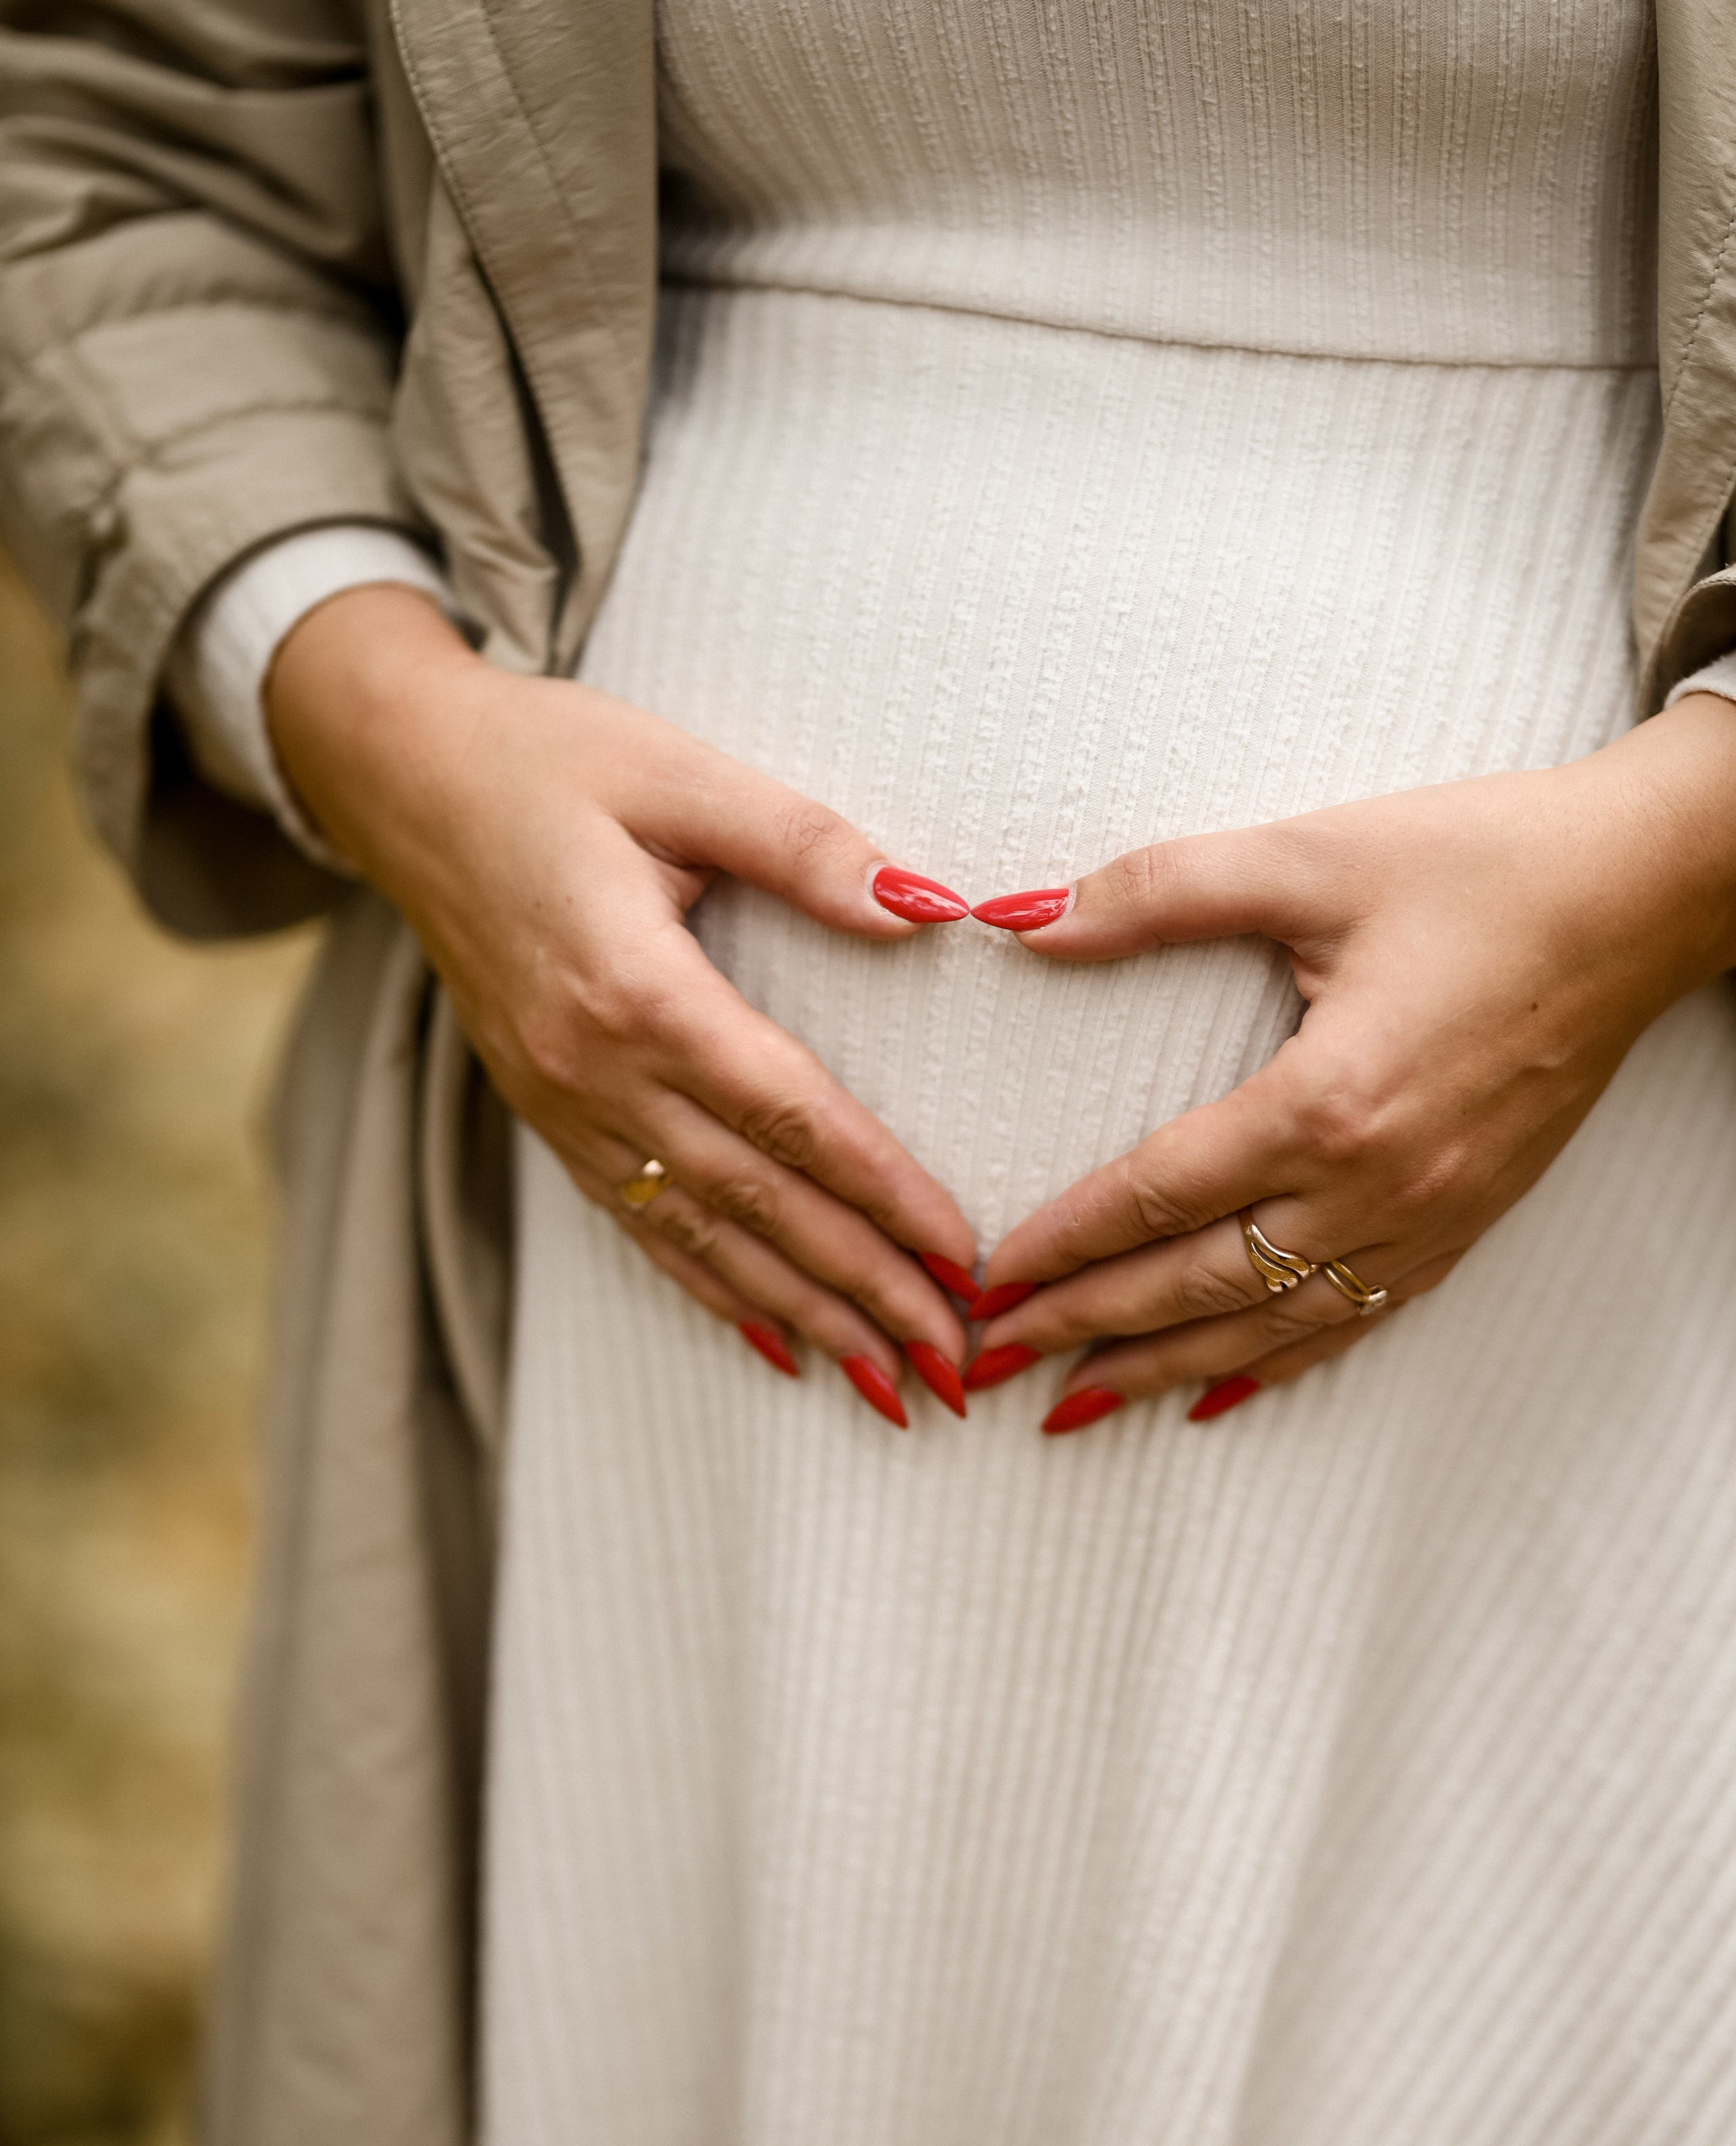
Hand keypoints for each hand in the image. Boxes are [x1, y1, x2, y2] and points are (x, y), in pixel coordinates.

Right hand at [266, 585, 977, 1419]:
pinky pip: (644, 1228)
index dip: (881, 1193)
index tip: (961, 1258)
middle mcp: (596, 1070)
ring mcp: (565, 1106)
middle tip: (954, 1365)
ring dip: (802, 1318)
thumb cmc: (548, 761)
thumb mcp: (680, 774)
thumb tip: (925, 907)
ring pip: (704, 1239)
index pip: (790, 1114)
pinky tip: (778, 1347)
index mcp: (638, 986)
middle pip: (758, 1204)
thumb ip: (805, 846)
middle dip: (863, 1291)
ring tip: (888, 1384)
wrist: (398, 778)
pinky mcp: (547, 1116)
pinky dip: (715, 1294)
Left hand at [968, 697, 1735, 1427]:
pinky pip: (1352, 1321)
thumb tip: (1025, 917)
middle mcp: (1375, 1184)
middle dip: (1085, 1330)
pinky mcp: (1464, 1223)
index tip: (987, 1280)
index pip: (1156, 1194)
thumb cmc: (1483, 864)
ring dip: (1164, 1368)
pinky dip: (1275, 1365)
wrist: (1644, 894)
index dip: (1063, 1243)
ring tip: (1077, 1404)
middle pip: (1198, 1284)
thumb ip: (1158, 891)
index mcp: (1324, 1100)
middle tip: (993, 1363)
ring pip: (1270, 1326)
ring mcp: (1426, 1217)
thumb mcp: (1310, 856)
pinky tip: (1217, 1393)